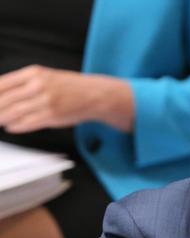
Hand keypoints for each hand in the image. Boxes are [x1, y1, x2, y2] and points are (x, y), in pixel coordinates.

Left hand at [0, 65, 133, 132]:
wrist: (94, 94)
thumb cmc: (69, 86)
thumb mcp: (44, 76)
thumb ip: (22, 83)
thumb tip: (1, 93)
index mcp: (34, 73)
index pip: (1, 84)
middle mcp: (38, 86)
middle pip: (5, 100)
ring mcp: (45, 102)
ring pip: (14, 113)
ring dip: (2, 118)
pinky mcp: (52, 116)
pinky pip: (27, 123)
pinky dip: (16, 126)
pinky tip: (11, 126)